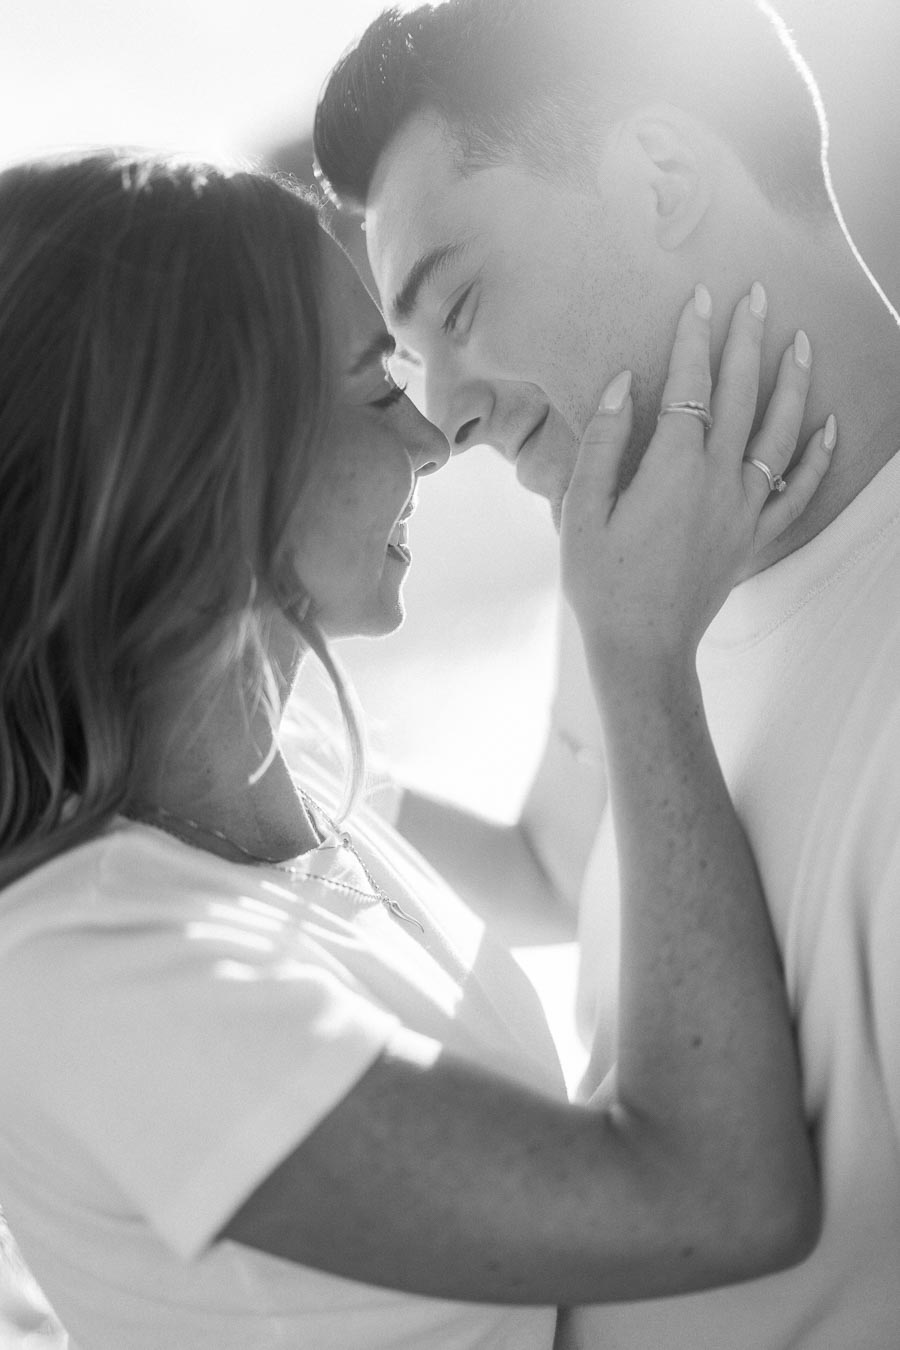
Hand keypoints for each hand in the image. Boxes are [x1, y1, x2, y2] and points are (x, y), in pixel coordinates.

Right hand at [560, 283, 833, 665]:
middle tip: (758, 295)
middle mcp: (719, 479)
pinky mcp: (754, 538)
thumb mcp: (582, 511)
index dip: (694, 337)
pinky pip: (797, 492)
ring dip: (793, 383)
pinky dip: (817, 457)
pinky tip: (829, 426)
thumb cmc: (602, 583)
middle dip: (748, 339)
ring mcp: (744, 509)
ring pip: (780, 433)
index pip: (690, 385)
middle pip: (741, 395)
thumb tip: (625, 384)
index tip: (700, 298)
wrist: (642, 648)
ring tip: (801, 342)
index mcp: (673, 467)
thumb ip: (604, 442)